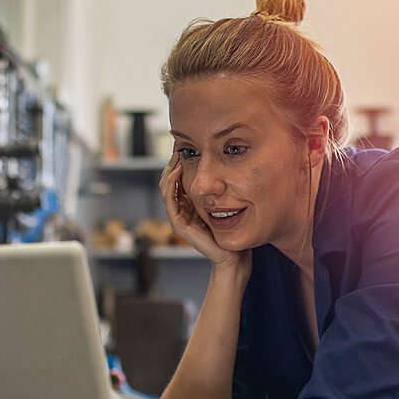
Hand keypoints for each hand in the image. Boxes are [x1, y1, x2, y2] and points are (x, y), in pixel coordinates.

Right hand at [160, 153, 249, 268]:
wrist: (232, 255)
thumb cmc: (232, 230)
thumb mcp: (224, 202)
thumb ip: (218, 188)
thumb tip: (222, 165)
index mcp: (189, 204)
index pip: (177, 178)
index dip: (179, 161)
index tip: (185, 144)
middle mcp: (181, 209)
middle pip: (169, 179)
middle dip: (172, 161)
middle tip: (177, 144)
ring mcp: (177, 217)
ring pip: (165, 187)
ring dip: (169, 168)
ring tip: (177, 154)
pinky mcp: (178, 224)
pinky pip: (170, 199)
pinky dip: (171, 183)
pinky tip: (178, 170)